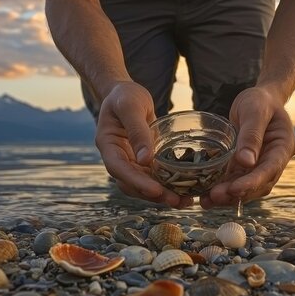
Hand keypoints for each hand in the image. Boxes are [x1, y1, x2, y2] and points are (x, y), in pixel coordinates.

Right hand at [96, 81, 193, 207]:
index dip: (136, 182)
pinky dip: (168, 186)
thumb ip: (137, 130)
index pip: (119, 169)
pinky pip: (153, 178)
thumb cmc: (126, 96)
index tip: (155, 191)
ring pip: (143, 185)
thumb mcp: (131, 106)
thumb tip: (146, 159)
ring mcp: (130, 162)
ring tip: (186, 201)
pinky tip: (186, 191)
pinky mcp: (142, 163)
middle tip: (177, 201)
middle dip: (153, 195)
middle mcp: (117, 158)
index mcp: (108, 145)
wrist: (126, 94)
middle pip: (132, 184)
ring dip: (163, 195)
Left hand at [200, 86, 294, 207]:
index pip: (270, 169)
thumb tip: (246, 162)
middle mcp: (275, 160)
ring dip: (228, 196)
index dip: (253, 182)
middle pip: (259, 184)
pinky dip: (223, 189)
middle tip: (214, 196)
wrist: (259, 99)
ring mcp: (261, 165)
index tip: (234, 190)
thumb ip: (251, 136)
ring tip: (206, 201)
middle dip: (237, 193)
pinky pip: (236, 181)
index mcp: (283, 146)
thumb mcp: (255, 111)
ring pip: (247, 187)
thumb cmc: (260, 101)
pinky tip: (206, 195)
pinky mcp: (247, 167)